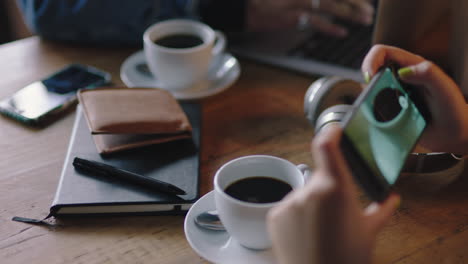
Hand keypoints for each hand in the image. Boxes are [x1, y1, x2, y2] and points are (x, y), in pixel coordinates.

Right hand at [246, 0, 373, 36]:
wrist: (245, 5)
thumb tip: (321, 3)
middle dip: (355, 1)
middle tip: (369, 9)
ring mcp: (298, 2)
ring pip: (330, 5)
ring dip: (349, 12)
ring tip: (364, 19)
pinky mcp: (291, 17)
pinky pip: (315, 22)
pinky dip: (330, 28)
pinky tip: (342, 33)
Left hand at [267, 124, 399, 263]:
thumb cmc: (346, 258)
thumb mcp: (369, 232)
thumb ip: (381, 210)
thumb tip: (391, 198)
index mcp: (335, 188)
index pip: (327, 147)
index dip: (330, 133)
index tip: (333, 130)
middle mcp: (310, 190)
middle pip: (319, 179)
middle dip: (327, 189)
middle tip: (336, 212)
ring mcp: (290, 202)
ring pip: (304, 195)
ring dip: (311, 204)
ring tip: (321, 229)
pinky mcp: (275, 215)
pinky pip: (289, 207)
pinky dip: (296, 215)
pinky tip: (305, 233)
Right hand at [361, 44, 467, 153]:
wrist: (455, 136)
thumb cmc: (455, 112)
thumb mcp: (444, 89)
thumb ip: (428, 74)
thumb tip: (403, 71)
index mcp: (412, 66)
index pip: (382, 52)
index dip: (371, 61)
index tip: (370, 77)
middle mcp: (400, 79)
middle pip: (372, 71)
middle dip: (368, 82)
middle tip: (373, 96)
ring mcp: (394, 95)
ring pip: (370, 91)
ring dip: (370, 99)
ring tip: (384, 110)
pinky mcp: (390, 112)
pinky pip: (374, 109)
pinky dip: (373, 113)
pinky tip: (384, 120)